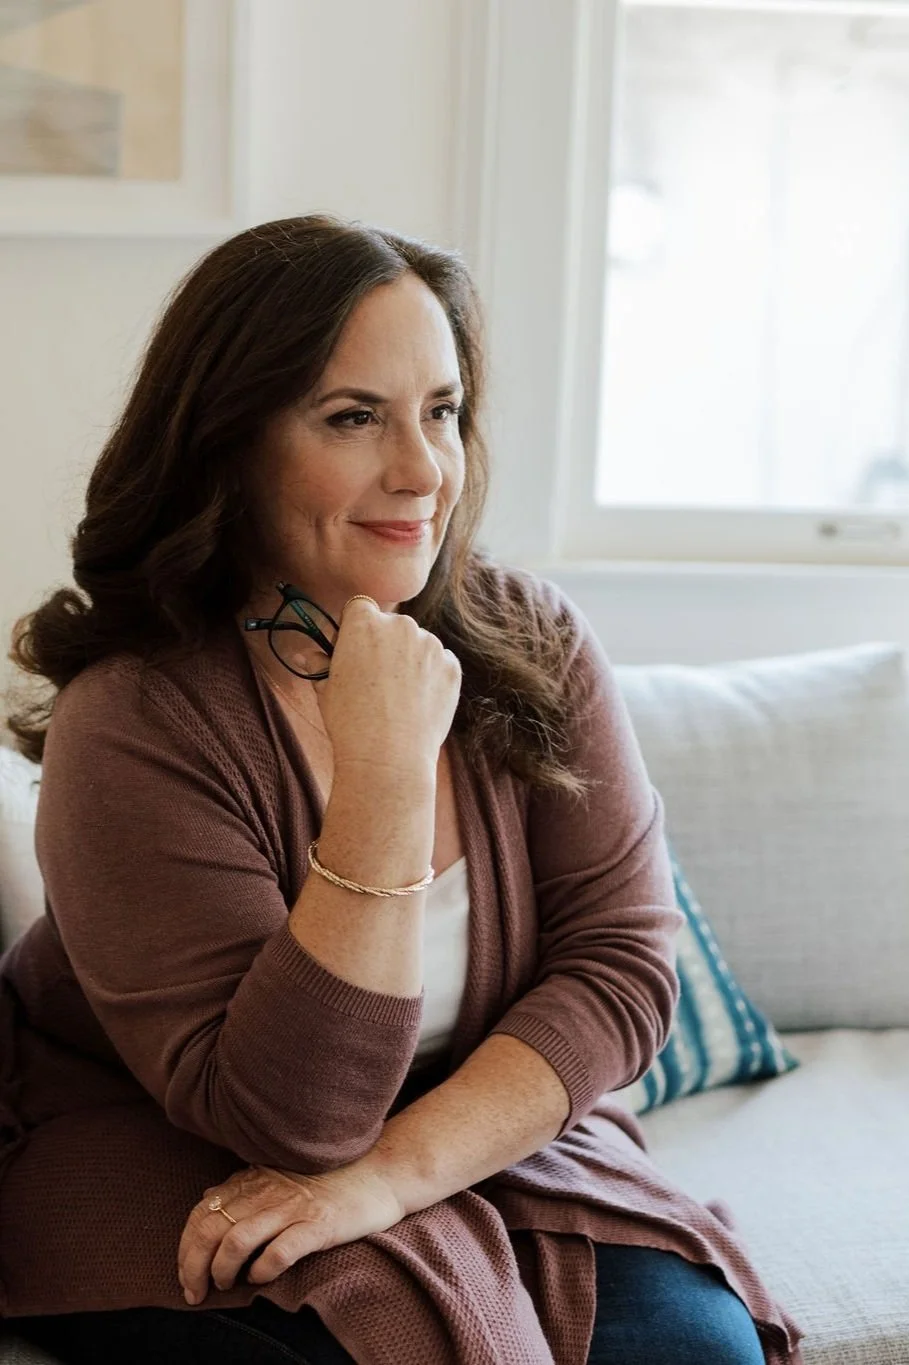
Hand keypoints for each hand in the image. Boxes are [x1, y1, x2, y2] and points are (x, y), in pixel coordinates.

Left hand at [177, 1159, 404, 1304]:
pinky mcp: (318, 1224)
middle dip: (193, 1266)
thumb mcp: (282, 1174)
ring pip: (236, 1241)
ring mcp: (293, 1207)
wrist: (382, 1171)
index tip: (185, 1273)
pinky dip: (262, 1270)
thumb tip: (208, 1195)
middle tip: (195, 1292)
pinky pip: (278, 1251)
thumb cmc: (331, 1178)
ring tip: (226, 1285)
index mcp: (256, 1178)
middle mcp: (268, 1190)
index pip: (203, 1211)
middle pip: (211, 1229)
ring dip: (222, 1270)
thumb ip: (245, 1185)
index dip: (186, 1246)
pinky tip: (262, 1277)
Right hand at [316, 597, 460, 775]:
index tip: (353, 649)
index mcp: (364, 623)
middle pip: (392, 625)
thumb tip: (307, 656)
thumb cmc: (349, 722)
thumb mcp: (325, 689)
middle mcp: (401, 625)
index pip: (360, 607)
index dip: (355, 627)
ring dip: (411, 660)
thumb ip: (320, 664)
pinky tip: (418, 703)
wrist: (388, 756)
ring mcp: (431, 645)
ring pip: (419, 644)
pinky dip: (432, 677)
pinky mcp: (452, 667)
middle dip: (385, 644)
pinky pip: (441, 663)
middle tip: (376, 679)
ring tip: (399, 697)